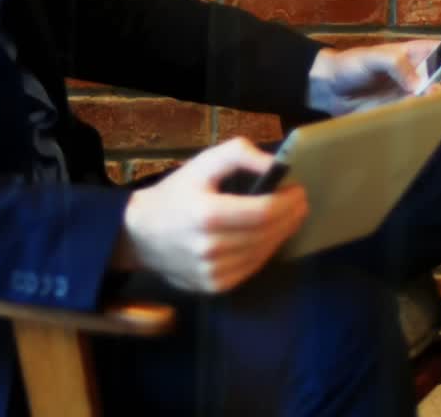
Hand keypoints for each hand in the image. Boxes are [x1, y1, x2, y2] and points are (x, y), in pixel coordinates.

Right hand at [112, 138, 308, 293]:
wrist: (140, 233)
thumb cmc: (176, 193)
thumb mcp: (203, 163)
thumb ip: (239, 154)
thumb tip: (275, 166)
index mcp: (206, 214)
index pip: (263, 211)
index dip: (288, 202)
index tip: (299, 190)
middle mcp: (210, 247)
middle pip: (267, 233)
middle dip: (291, 216)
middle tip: (299, 203)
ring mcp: (212, 271)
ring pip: (263, 253)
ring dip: (280, 234)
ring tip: (286, 218)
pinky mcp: (213, 286)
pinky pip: (251, 269)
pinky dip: (264, 252)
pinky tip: (265, 237)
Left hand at [306, 40, 438, 114]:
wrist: (327, 87)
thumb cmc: (349, 64)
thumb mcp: (372, 57)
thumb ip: (395, 64)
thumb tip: (418, 84)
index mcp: (412, 53)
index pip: (440, 50)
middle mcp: (414, 73)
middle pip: (440, 79)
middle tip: (438, 92)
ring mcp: (407, 93)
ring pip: (430, 99)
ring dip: (432, 104)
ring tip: (428, 106)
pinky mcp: (397, 110)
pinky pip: (414, 114)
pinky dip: (418, 117)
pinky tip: (417, 118)